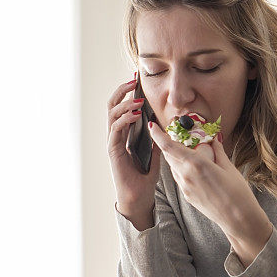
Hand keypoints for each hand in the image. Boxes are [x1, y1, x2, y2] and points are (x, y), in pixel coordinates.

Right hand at [107, 76, 161, 223]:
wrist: (138, 196)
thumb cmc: (145, 176)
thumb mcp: (156, 151)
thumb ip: (156, 137)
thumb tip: (164, 123)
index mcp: (124, 133)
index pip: (121, 106)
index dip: (126, 92)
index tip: (135, 80)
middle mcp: (115, 135)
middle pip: (112, 106)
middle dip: (121, 91)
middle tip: (132, 81)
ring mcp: (113, 142)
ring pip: (112, 115)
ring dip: (125, 104)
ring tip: (138, 100)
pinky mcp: (113, 150)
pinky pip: (115, 130)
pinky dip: (125, 120)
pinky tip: (136, 115)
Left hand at [148, 122, 272, 264]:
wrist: (238, 219)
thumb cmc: (237, 193)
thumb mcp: (228, 167)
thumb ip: (217, 151)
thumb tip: (213, 139)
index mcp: (196, 165)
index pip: (169, 146)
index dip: (157, 135)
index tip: (152, 125)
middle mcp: (186, 176)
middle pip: (169, 155)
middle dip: (168, 143)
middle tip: (176, 134)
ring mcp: (185, 188)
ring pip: (173, 167)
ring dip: (175, 156)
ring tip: (187, 149)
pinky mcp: (187, 196)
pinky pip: (179, 178)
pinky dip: (182, 168)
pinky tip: (193, 167)